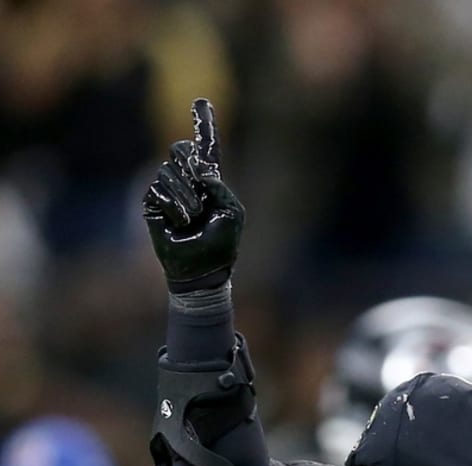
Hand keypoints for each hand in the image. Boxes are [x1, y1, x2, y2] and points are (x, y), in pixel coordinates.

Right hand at [143, 98, 243, 291]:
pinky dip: (175, 207)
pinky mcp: (152, 201)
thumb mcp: (232, 214)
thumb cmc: (221, 245)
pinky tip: (181, 223)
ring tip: (194, 219)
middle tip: (200, 187)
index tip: (201, 101)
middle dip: (191, 166)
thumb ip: (221, 188)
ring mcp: (167, 189)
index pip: (206, 148)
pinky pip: (159, 190)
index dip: (204, 124)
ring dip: (187, 198)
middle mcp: (187, 180)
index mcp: (209, 181)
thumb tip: (202, 170)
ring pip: (170, 171)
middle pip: (181, 150)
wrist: (201, 270)